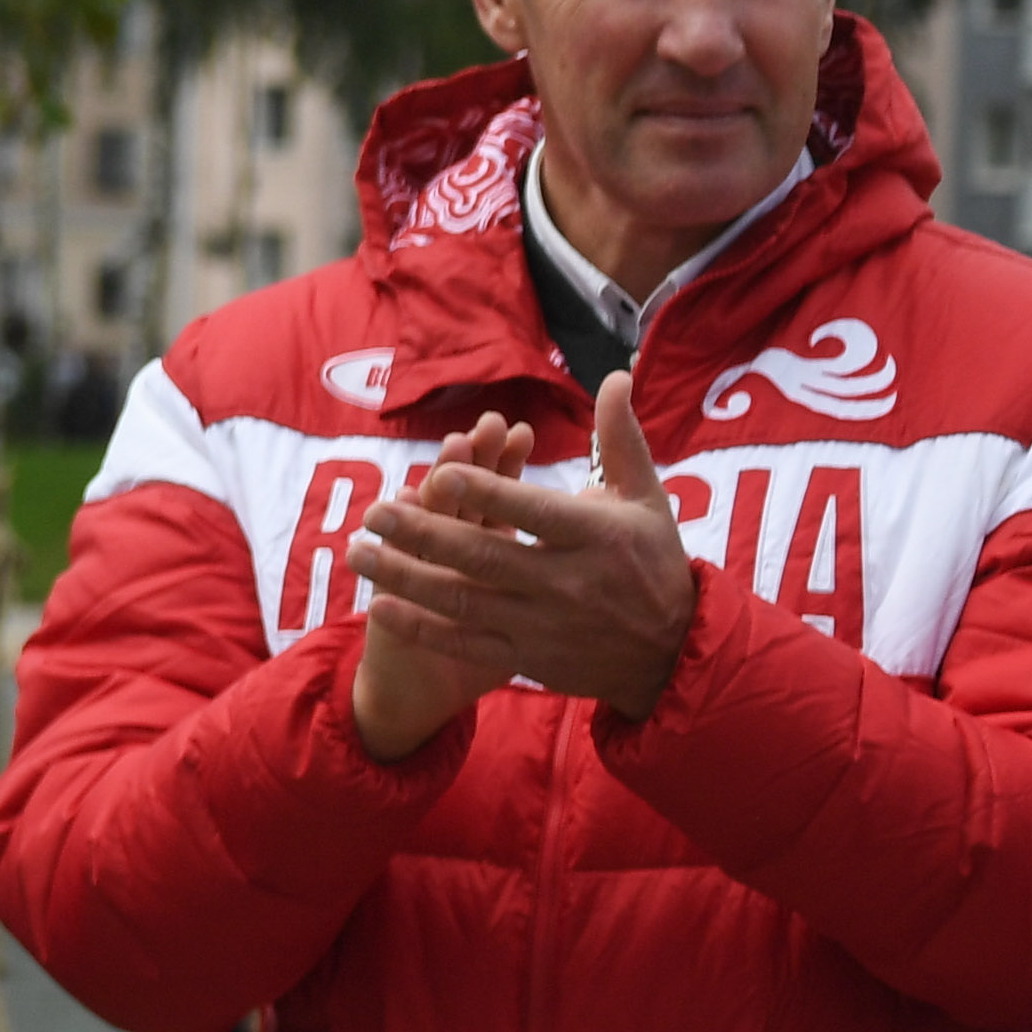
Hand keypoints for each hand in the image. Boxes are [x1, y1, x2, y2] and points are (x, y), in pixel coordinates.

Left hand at [354, 374, 701, 722]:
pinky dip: (421, 627)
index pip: (531, 510)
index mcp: (594, 536)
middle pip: (482, 554)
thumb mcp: (647, 498)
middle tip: (374, 510)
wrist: (673, 653)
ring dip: (404, 576)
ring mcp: (544, 624)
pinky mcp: (529, 656)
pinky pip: (466, 642)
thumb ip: (621, 438)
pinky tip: (381, 605)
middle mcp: (566, 582)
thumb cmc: (656, 562)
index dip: (485, 491)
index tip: (441, 470)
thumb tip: (614, 375)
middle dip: (423, 532)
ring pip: (463, 599)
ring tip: (358, 552)